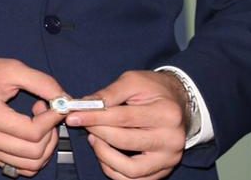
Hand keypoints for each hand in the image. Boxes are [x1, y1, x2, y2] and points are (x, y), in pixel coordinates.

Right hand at [0, 56, 64, 176]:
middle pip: (34, 152)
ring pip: (31, 165)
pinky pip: (21, 168)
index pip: (33, 132)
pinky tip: (31, 136)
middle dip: (51, 133)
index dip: (52, 120)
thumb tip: (66, 101)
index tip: (57, 106)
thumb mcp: (12, 68)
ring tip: (39, 125)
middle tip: (46, 113)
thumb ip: (43, 83)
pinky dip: (34, 156)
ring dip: (45, 147)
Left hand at [67, 70, 187, 179]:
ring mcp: (169, 158)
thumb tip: (83, 105)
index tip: (73, 116)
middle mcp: (172, 139)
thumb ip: (108, 93)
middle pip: (124, 142)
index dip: (94, 117)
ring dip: (104, 155)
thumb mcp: (133, 81)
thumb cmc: (153, 90)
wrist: (177, 103)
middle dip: (96, 132)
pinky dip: (113, 170)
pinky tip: (104, 153)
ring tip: (95, 139)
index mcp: (166, 113)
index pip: (122, 118)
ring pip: (130, 169)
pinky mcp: (163, 170)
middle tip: (82, 123)